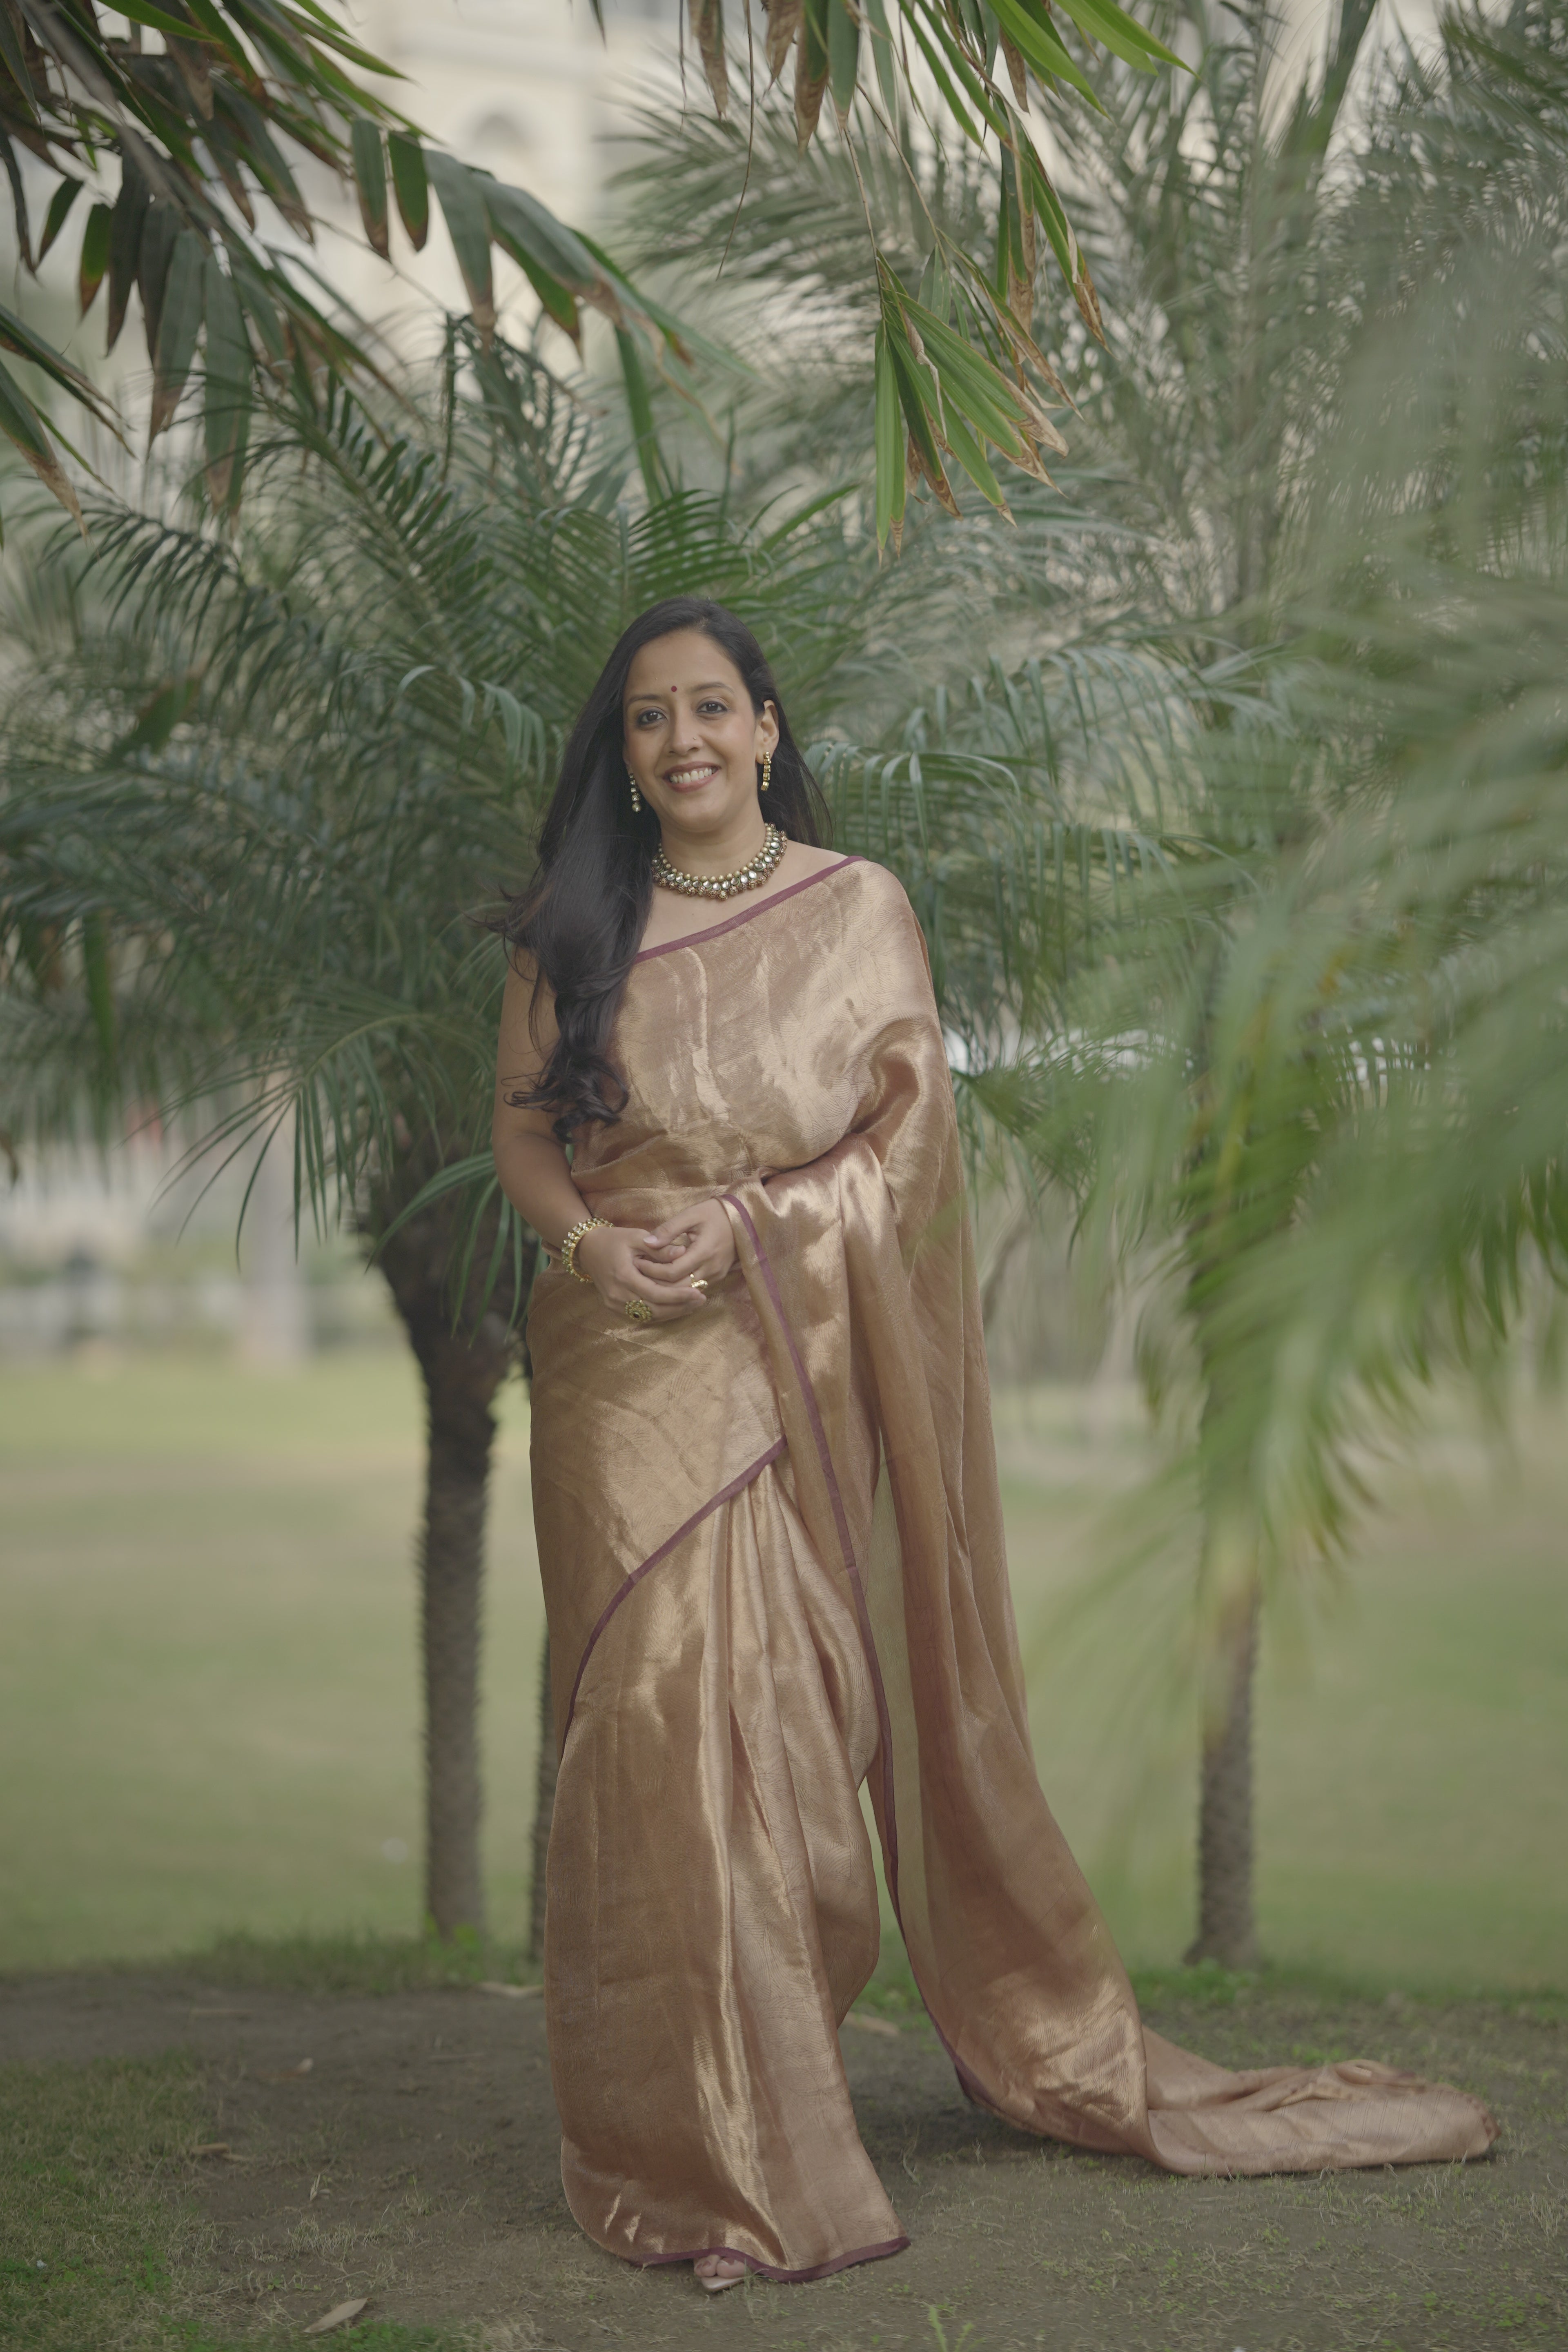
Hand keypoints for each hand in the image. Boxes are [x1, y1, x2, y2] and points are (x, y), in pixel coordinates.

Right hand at [573, 1220, 710, 1322]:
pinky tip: (676, 1307)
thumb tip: (683, 1252)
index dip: (678, 1296)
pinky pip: (641, 1315)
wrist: (588, 1249)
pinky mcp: (614, 1307)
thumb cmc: (614, 1240)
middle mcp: (617, 1295)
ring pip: (649, 1316)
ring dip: (672, 1312)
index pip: (655, 1293)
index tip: (698, 1292)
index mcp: (623, 1276)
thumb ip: (659, 1248)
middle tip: (701, 1300)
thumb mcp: (636, 1237)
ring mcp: (614, 1304)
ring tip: (694, 1305)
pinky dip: (660, 1313)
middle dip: (680, 1307)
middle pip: (654, 1309)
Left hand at [644, 1197, 736, 1289]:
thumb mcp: (691, 1214)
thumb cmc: (715, 1213)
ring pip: (686, 1292)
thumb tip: (647, 1242)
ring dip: (667, 1289)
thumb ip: (669, 1229)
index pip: (673, 1272)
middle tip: (638, 1275)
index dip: (652, 1270)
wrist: (745, 1218)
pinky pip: (695, 1289)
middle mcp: (711, 1268)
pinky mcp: (718, 1277)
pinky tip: (665, 1280)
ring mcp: (716, 1275)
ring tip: (648, 1279)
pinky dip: (679, 1288)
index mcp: (704, 1251)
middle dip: (657, 1284)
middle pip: (678, 1288)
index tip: (637, 1262)